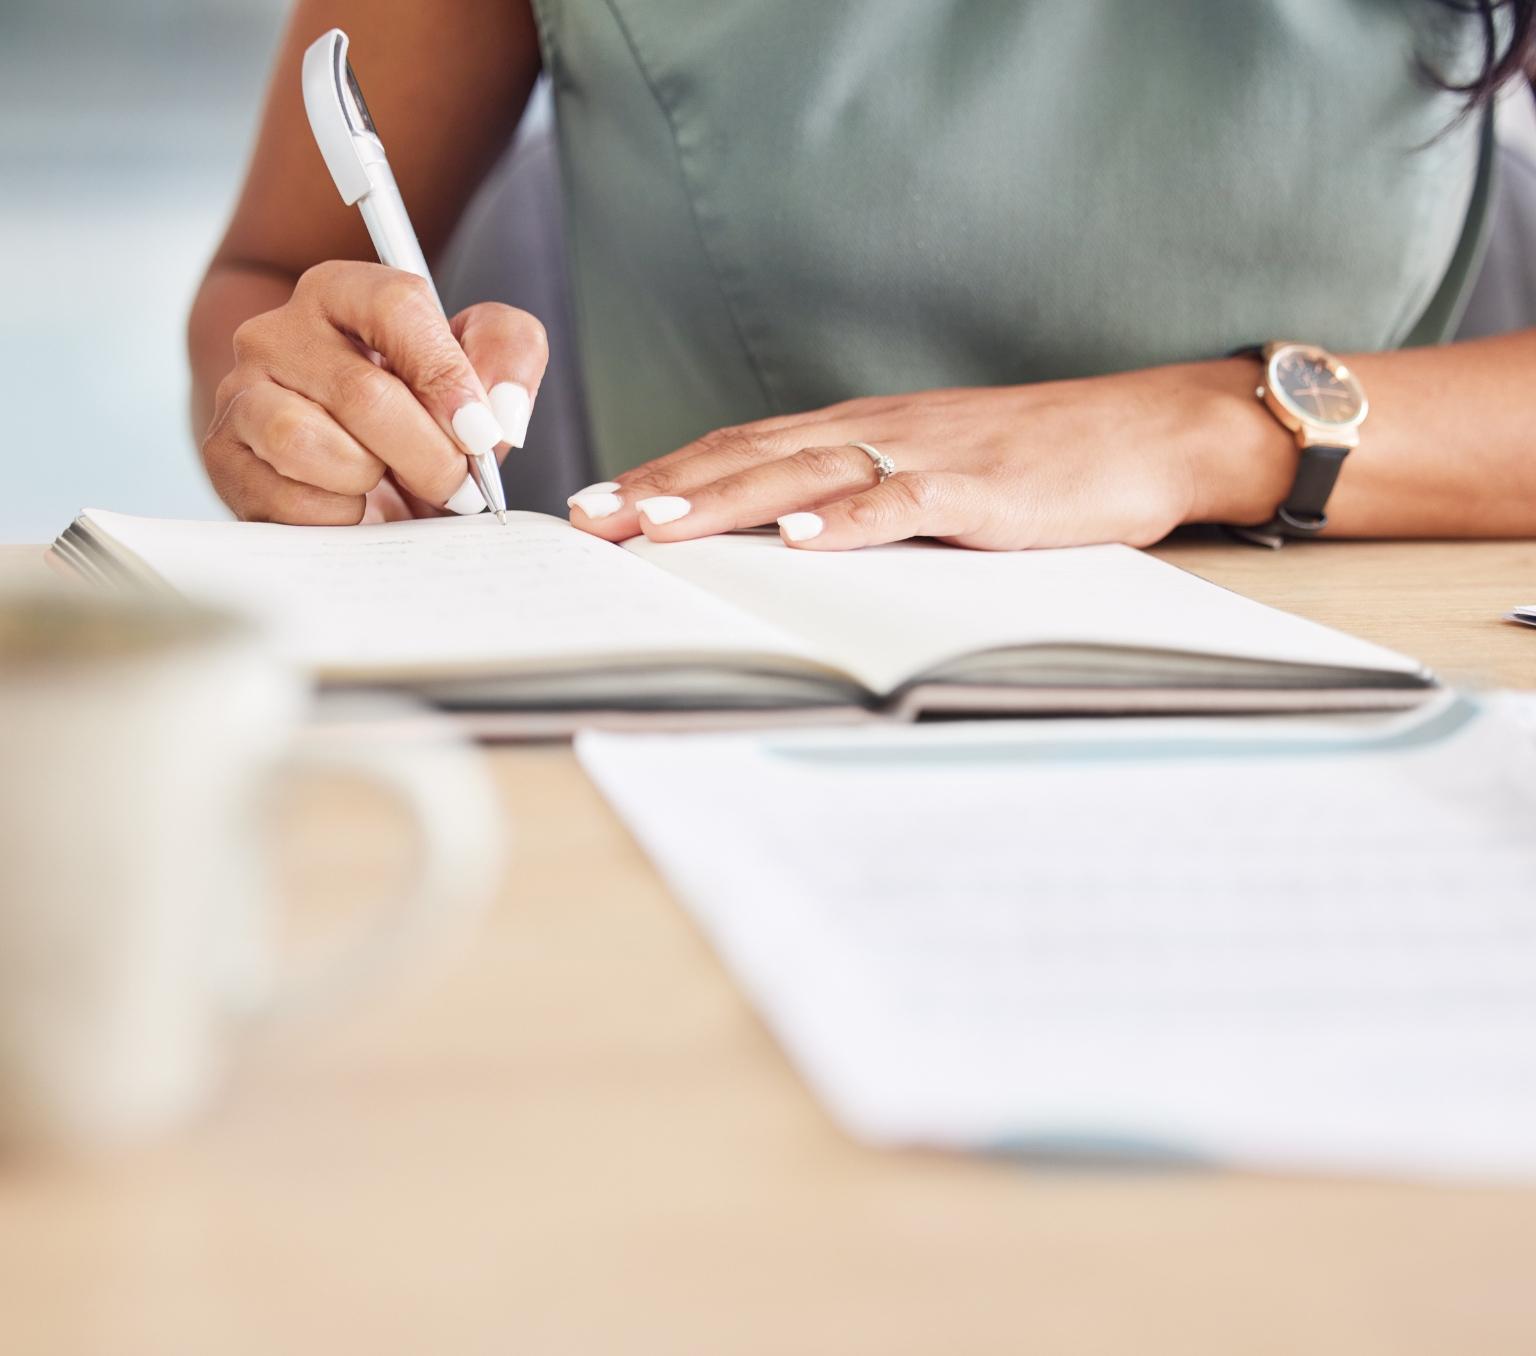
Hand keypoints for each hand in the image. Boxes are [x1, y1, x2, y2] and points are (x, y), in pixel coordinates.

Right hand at [202, 260, 548, 523]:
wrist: (354, 472)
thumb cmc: (420, 416)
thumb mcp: (480, 372)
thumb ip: (509, 356)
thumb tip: (503, 412)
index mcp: (344, 293)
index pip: (396, 305)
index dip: (448, 375)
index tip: (480, 432)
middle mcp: (278, 332)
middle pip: (363, 393)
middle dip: (428, 456)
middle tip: (456, 486)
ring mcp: (241, 392)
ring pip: (308, 443)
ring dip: (369, 479)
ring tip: (384, 483)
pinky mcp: (223, 455)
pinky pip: (285, 496)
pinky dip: (334, 515)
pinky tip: (349, 506)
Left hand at [568, 362, 1288, 549]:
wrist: (1146, 430)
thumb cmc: (1038, 461)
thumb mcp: (932, 473)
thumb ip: (863, 496)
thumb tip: (789, 538)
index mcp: (861, 430)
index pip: (742, 447)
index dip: (668, 472)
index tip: (602, 503)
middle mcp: (877, 431)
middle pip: (751, 455)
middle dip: (665, 487)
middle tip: (592, 520)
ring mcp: (926, 454)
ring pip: (807, 472)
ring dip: (727, 499)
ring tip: (659, 526)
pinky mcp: (980, 488)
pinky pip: (902, 501)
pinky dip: (846, 520)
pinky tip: (796, 538)